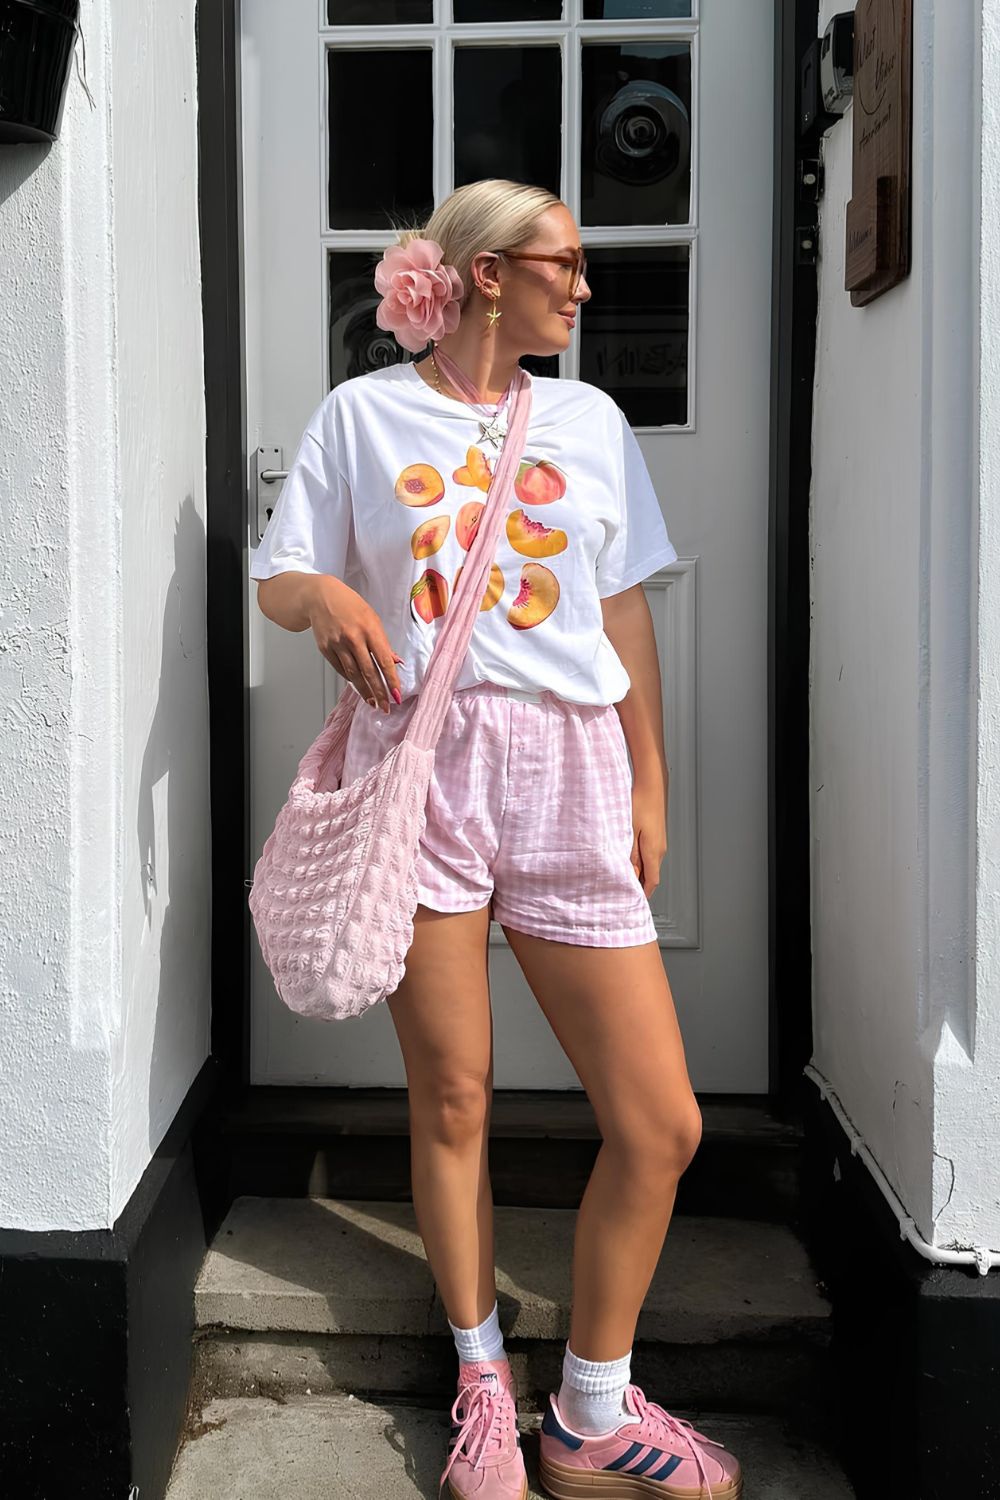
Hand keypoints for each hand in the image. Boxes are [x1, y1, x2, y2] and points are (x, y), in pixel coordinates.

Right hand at [306, 576, 403, 712]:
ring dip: (365, 691)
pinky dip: (351, 679)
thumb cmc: (350, 606)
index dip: (391, 680)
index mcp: (369, 628)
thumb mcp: (372, 618)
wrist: (320, 597)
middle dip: (379, 692)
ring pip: (354, 674)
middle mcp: (353, 637)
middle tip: (385, 706)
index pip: (384, 660)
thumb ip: (383, 642)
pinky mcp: (325, 649)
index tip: (397, 695)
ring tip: (373, 702)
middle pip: (369, 671)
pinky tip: (358, 687)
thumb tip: (395, 662)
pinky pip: (341, 669)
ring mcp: (338, 644)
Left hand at [629, 781, 667, 897]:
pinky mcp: (657, 836)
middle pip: (651, 875)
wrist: (652, 786)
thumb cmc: (639, 805)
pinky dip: (641, 861)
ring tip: (623, 875)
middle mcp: (660, 849)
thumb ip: (630, 854)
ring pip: (650, 864)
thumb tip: (630, 872)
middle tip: (623, 891)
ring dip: (639, 872)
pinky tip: (629, 858)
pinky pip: (650, 854)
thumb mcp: (629, 831)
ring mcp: (660, 842)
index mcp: (654, 851)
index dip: (643, 893)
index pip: (652, 881)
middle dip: (639, 885)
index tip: (634, 902)